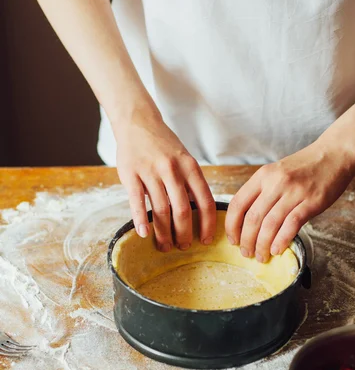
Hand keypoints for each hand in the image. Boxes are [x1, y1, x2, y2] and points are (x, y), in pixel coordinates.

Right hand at [116, 113, 215, 250]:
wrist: (137, 121)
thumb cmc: (163, 145)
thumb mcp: (184, 159)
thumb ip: (191, 183)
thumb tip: (200, 215)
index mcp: (190, 167)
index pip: (205, 202)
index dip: (207, 225)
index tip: (206, 240)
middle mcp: (173, 170)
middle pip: (183, 210)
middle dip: (184, 234)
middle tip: (183, 247)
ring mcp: (151, 171)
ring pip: (161, 210)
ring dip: (164, 233)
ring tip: (165, 246)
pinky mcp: (131, 173)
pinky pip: (137, 201)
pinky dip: (140, 220)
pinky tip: (143, 234)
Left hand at [225, 139, 354, 261]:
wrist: (335, 153)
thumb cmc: (305, 167)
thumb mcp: (277, 173)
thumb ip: (262, 192)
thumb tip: (248, 222)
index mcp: (263, 176)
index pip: (238, 204)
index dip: (231, 226)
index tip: (232, 240)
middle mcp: (276, 183)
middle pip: (252, 218)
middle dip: (246, 241)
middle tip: (246, 253)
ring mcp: (294, 192)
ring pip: (269, 224)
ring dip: (262, 245)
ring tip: (261, 256)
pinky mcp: (312, 202)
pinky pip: (291, 225)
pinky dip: (281, 240)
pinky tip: (277, 250)